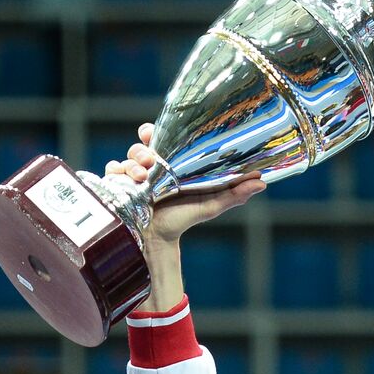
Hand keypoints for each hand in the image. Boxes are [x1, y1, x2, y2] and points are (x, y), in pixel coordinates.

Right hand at [104, 123, 264, 248]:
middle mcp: (148, 167)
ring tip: (142, 177)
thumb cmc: (183, 219)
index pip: (158, 138)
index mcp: (169, 164)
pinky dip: (118, 174)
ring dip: (133, 164)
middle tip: (151, 159)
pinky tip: (128, 183)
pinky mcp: (116, 187)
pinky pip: (112, 171)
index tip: (154, 133)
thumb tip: (261, 182)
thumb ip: (233, 193)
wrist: (159, 241)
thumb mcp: (210, 205)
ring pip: (126, 158)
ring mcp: (130, 177)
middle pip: (139, 145)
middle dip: (143, 148)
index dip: (154, 132)